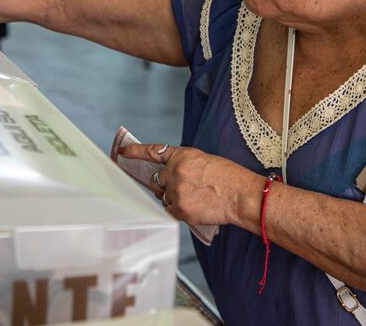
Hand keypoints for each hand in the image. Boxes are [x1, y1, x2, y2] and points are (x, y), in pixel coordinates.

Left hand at [120, 143, 261, 225]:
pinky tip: (196, 209)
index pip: (154, 152)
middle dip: (167, 186)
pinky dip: (180, 213)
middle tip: (186, 190)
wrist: (243, 195)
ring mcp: (176, 191)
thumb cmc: (231, 178)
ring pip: (165, 198)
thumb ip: (186, 166)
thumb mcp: (205, 161)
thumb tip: (173, 178)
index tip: (123, 153)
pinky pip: (170, 212)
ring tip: (198, 199)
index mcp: (183, 156)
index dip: (136, 152)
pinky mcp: (180, 209)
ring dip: (176, 200)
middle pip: (159, 182)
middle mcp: (176, 171)